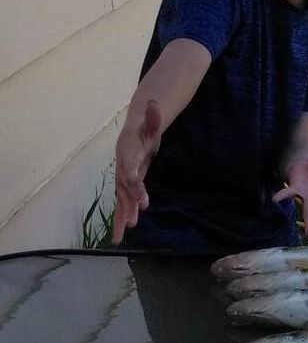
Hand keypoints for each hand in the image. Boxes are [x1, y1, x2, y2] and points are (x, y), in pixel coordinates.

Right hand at [112, 101, 162, 243]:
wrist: (134, 134)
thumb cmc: (144, 130)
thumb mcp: (151, 122)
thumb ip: (153, 116)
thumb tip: (154, 105)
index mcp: (127, 155)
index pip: (129, 172)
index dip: (134, 185)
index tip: (141, 199)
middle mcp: (122, 170)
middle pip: (123, 190)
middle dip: (127, 206)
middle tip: (133, 221)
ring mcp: (122, 180)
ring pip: (120, 201)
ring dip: (121, 217)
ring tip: (120, 237)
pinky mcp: (126, 188)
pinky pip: (122, 205)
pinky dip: (120, 220)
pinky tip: (118, 237)